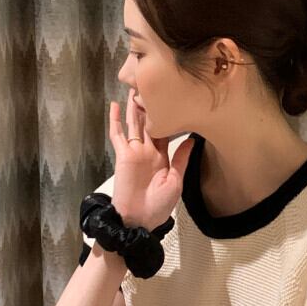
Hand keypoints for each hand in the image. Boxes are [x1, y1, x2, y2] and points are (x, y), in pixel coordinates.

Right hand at [109, 87, 194, 228]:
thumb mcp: (176, 181)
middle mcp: (148, 151)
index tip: (175, 99)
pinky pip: (117, 134)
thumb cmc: (158, 206)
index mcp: (162, 157)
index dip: (168, 116)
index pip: (166, 131)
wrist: (138, 220)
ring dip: (134, 107)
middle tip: (152, 85)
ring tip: (135, 87)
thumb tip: (192, 139)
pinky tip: (114, 105)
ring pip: (134, 123)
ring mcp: (134, 151)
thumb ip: (181, 159)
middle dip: (150, 105)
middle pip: (148, 122)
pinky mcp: (122, 155)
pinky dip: (115, 120)